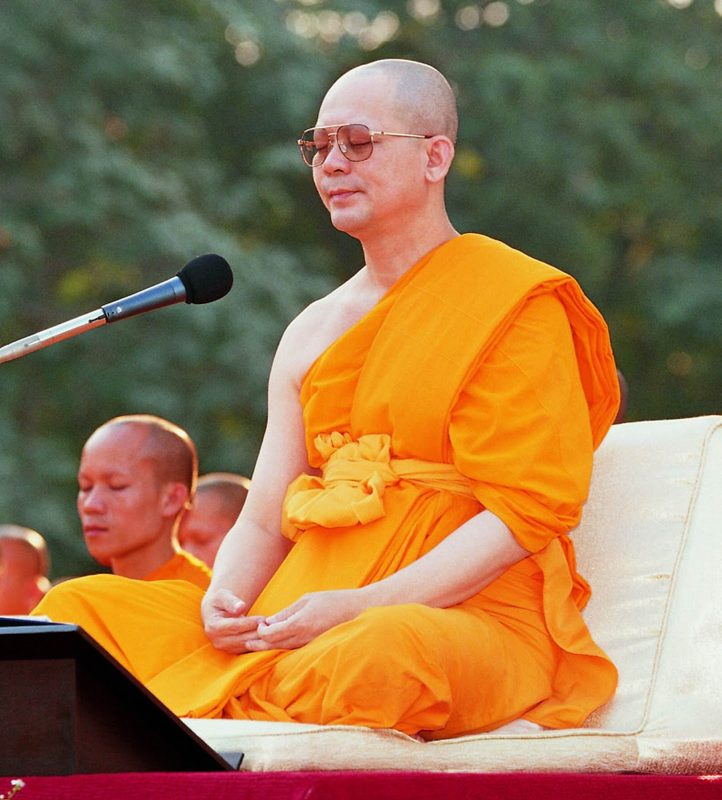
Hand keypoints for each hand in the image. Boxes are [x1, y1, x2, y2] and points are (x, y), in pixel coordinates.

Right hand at [201, 587, 266, 653]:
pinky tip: (268, 635)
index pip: (235, 627)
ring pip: (247, 645)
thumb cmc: (220, 600)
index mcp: (213, 627)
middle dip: (258, 632)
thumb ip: (231, 601)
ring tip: (272, 629)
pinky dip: (259, 643)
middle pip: (242, 638)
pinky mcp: (233, 651)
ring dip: (260, 639)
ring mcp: (225, 648)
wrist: (215, 611)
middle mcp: (218, 641)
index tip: (263, 619)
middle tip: (272, 625)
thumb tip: (241, 607)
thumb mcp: (223, 596)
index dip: (250, 623)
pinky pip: (249, 649)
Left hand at [244, 588, 364, 651]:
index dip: (261, 632)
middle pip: (275, 645)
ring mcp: (310, 645)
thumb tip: (270, 621)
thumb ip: (288, 612)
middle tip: (246, 643)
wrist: (359, 611)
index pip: (272, 634)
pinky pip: (295, 650)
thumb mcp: (308, 599)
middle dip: (259, 644)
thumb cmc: (334, 601)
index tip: (257, 626)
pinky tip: (277, 646)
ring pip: (284, 650)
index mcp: (300, 623)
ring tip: (256, 647)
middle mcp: (303, 638)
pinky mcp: (316, 647)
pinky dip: (283, 648)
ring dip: (269, 648)